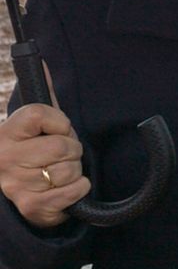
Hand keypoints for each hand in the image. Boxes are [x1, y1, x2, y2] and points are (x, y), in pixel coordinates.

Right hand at [0, 103, 88, 227]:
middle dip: (71, 149)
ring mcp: (16, 185)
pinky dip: (79, 188)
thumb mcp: (37, 123)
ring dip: (74, 171)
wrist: (26, 194)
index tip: (56, 130)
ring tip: (59, 172)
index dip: (59, 122)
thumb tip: (42, 61)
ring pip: (69, 168)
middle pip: (62, 145)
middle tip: (60, 155)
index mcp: (5, 134)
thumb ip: (43, 93)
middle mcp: (5, 158)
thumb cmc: (36, 153)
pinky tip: (64, 188)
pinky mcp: (32, 206)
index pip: (39, 114)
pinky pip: (75, 190)